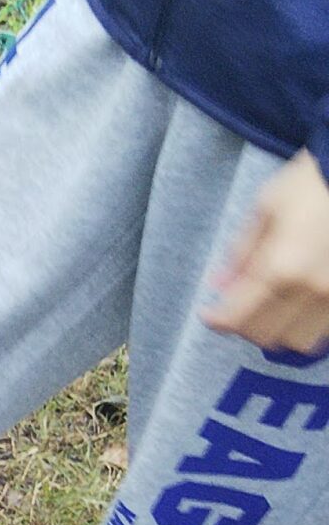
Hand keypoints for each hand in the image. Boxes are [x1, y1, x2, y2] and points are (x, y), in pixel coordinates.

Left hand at [204, 150, 328, 357]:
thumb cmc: (312, 183)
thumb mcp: (266, 207)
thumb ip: (241, 253)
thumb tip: (218, 286)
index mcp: (283, 266)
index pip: (238, 317)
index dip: (217, 321)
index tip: (208, 315)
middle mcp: (312, 289)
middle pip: (266, 336)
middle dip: (244, 327)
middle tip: (236, 308)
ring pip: (299, 342)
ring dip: (278, 332)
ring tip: (269, 309)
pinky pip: (325, 331)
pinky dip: (307, 326)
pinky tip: (298, 306)